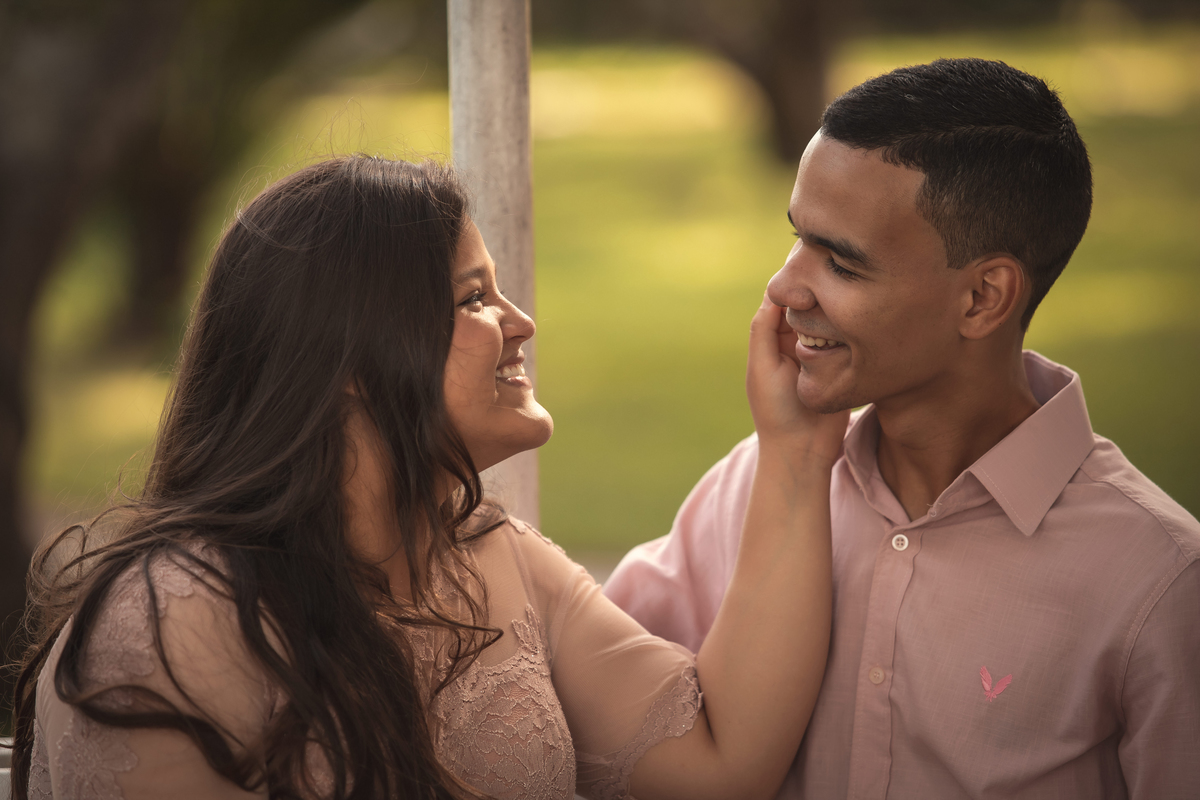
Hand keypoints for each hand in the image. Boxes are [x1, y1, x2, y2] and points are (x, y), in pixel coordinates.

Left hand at [747, 294, 848, 466]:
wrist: (804, 451)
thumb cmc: (776, 411)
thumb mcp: (762, 368)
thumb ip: (763, 331)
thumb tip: (772, 292)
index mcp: (772, 342)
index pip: (782, 304)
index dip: (792, 287)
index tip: (808, 270)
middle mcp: (797, 345)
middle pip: (810, 308)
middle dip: (820, 297)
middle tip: (835, 284)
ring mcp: (823, 355)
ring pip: (831, 321)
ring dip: (837, 314)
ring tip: (848, 305)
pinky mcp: (844, 366)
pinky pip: (849, 340)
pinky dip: (852, 332)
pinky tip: (860, 325)